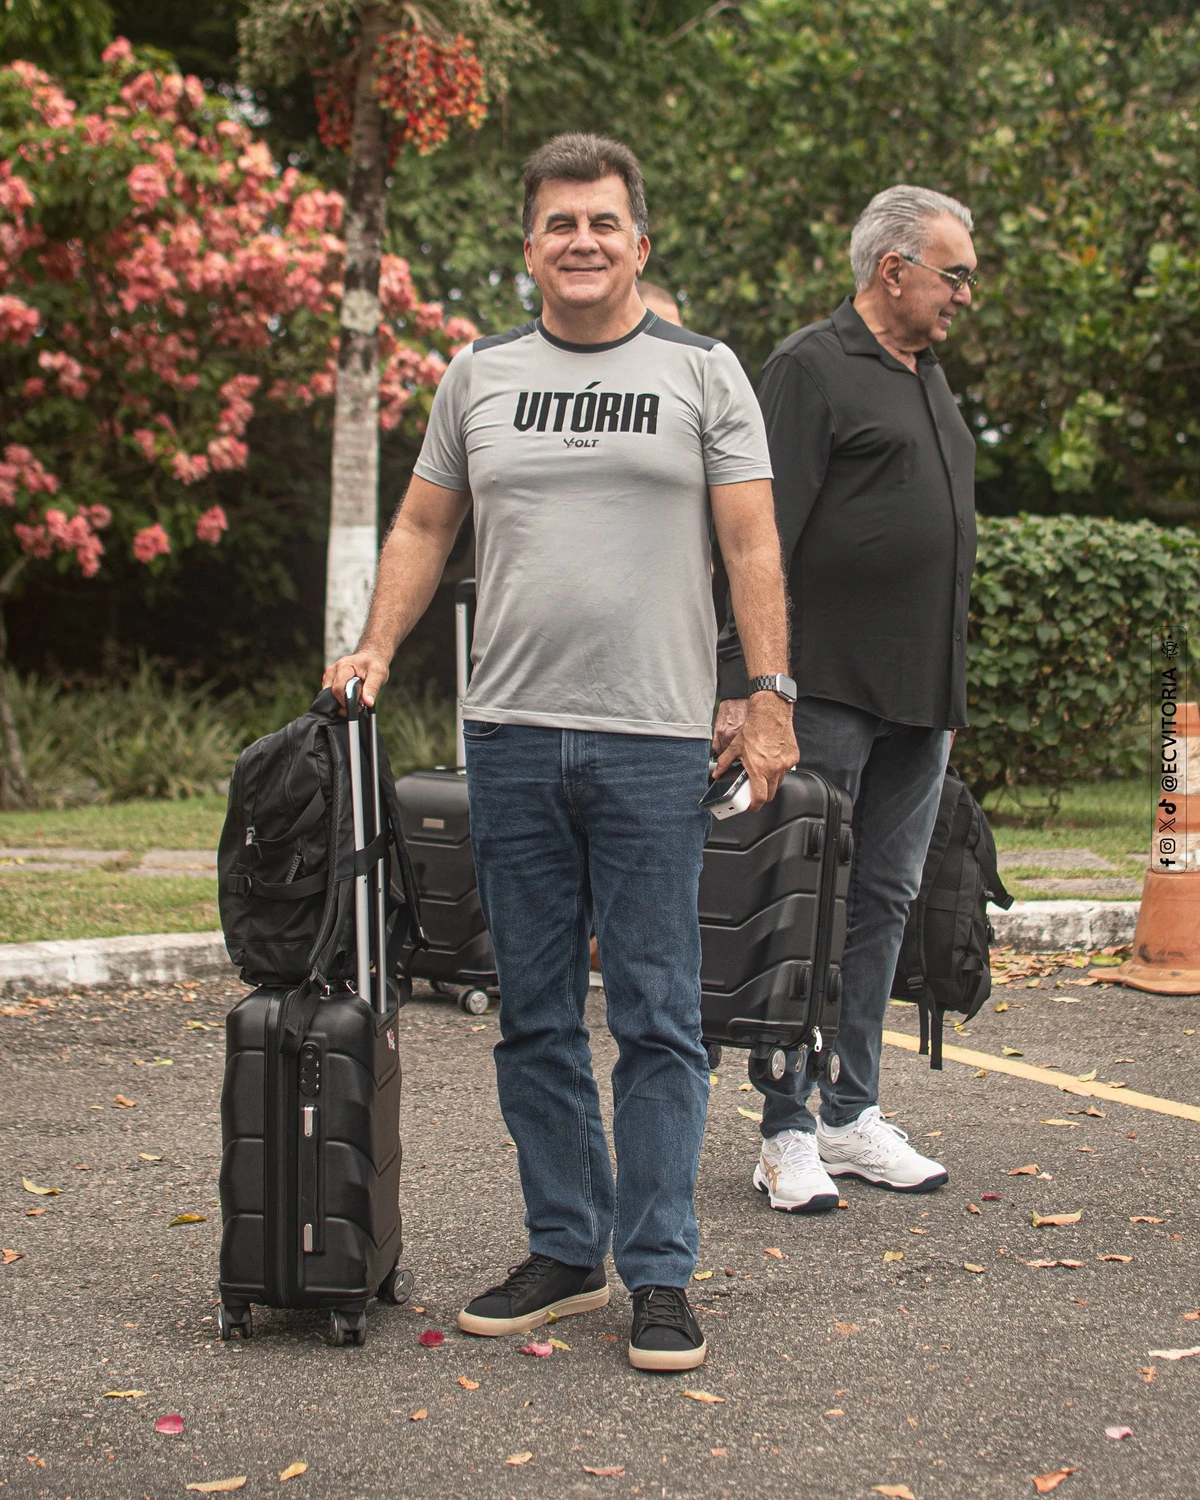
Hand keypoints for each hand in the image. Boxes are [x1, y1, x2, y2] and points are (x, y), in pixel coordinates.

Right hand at [322, 647, 390, 708]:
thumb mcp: (378, 674)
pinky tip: (349, 697)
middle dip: (344, 703)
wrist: (370, 657)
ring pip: (329, 696)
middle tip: (358, 705)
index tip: (359, 706)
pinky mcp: (328, 681)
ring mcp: (329, 676)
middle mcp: (332, 670)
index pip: (338, 688)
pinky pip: (329, 695)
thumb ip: (372, 688)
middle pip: (332, 694)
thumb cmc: (374, 664)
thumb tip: (368, 702)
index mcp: (343, 666)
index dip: (347, 701)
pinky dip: (338, 700)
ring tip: (355, 699)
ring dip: (341, 702)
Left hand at [712, 693, 797, 810]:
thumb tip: (717, 772)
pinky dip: (779, 769)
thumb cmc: (755, 728)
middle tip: (755, 790)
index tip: (751, 806)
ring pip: (779, 782)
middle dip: (762, 795)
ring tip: (762, 770)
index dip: (754, 805)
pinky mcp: (793, 758)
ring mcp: (785, 764)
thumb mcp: (735, 747)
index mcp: (758, 769)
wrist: (770, 713)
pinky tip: (771, 760)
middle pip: (770, 793)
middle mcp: (774, 769)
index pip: (759, 798)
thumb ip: (724, 763)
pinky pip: (786, 770)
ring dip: (770, 781)